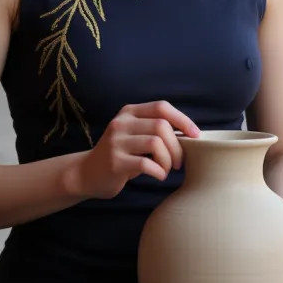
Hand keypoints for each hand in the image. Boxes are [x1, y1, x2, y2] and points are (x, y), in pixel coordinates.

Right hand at [75, 101, 200, 199]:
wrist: (87, 173)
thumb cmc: (121, 156)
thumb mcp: (135, 136)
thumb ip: (155, 131)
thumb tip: (190, 134)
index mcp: (129, 112)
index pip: (162, 107)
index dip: (182, 120)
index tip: (196, 135)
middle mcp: (121, 123)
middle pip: (161, 126)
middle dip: (177, 146)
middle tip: (178, 162)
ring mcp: (116, 141)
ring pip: (156, 143)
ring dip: (168, 160)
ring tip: (166, 169)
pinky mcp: (115, 161)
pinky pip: (146, 164)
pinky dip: (159, 171)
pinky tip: (158, 175)